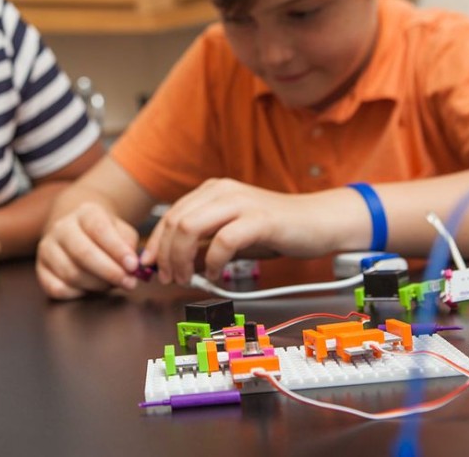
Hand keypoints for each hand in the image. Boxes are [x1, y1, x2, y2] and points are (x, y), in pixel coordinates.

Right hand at [36, 202, 140, 298]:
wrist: (77, 230)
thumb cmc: (104, 234)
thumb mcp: (121, 230)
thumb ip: (128, 244)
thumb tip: (132, 265)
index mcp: (84, 213)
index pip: (99, 229)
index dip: (117, 250)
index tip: (133, 266)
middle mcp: (62, 228)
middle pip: (83, 253)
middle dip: (109, 272)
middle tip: (129, 283)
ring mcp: (47, 248)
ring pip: (71, 273)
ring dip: (96, 285)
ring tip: (110, 284)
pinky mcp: (41, 269)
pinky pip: (57, 289)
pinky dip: (77, 294)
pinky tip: (89, 290)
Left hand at [140, 179, 329, 285]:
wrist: (317, 221)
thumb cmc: (275, 230)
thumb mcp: (232, 232)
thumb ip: (205, 242)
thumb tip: (175, 262)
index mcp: (213, 190)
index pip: (171, 215)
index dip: (156, 243)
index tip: (151, 265)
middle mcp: (223, 191)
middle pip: (176, 221)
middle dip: (165, 254)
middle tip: (168, 278)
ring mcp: (241, 202)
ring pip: (191, 228)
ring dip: (182, 258)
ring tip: (187, 278)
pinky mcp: (259, 219)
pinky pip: (223, 242)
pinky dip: (212, 262)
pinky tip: (215, 275)